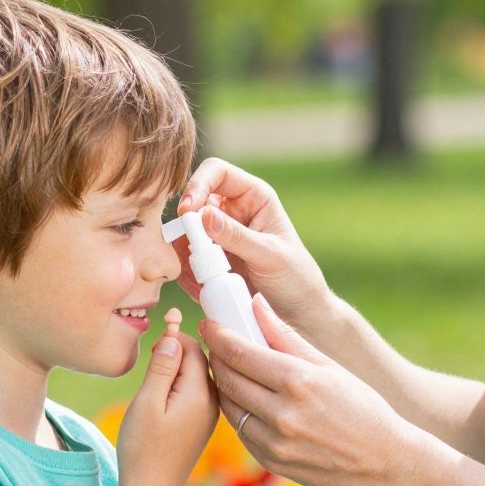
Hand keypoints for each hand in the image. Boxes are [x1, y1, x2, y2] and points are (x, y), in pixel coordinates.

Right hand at [117, 331, 217, 485]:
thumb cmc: (143, 447)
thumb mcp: (147, 402)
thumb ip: (163, 367)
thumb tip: (175, 337)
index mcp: (201, 393)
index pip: (196, 348)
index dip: (174, 339)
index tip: (153, 348)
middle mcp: (214, 401)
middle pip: (201, 359)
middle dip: (177, 353)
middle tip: (151, 366)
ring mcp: (212, 413)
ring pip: (199, 374)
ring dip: (178, 370)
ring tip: (155, 383)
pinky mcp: (204, 422)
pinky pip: (197, 391)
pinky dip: (182, 386)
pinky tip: (165, 398)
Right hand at [176, 158, 330, 338]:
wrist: (299, 312)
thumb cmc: (295, 278)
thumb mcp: (269, 255)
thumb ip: (237, 236)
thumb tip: (203, 215)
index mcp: (253, 197)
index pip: (217, 172)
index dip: (197, 184)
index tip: (186, 210)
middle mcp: (233, 211)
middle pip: (194, 204)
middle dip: (187, 227)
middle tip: (192, 252)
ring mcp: (219, 236)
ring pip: (186, 233)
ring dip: (185, 253)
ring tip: (200, 276)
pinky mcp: (211, 260)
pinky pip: (188, 259)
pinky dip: (188, 272)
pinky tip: (200, 287)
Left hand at [201, 292, 412, 485]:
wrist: (383, 461)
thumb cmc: (362, 407)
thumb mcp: (329, 366)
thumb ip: (287, 336)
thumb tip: (256, 304)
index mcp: (298, 381)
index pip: (239, 353)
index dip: (218, 336)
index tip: (210, 325)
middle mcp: (282, 413)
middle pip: (228, 378)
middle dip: (216, 358)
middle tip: (216, 345)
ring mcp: (275, 441)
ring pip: (229, 405)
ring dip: (223, 385)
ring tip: (229, 370)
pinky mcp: (271, 461)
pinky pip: (241, 430)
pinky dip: (238, 411)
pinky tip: (246, 399)